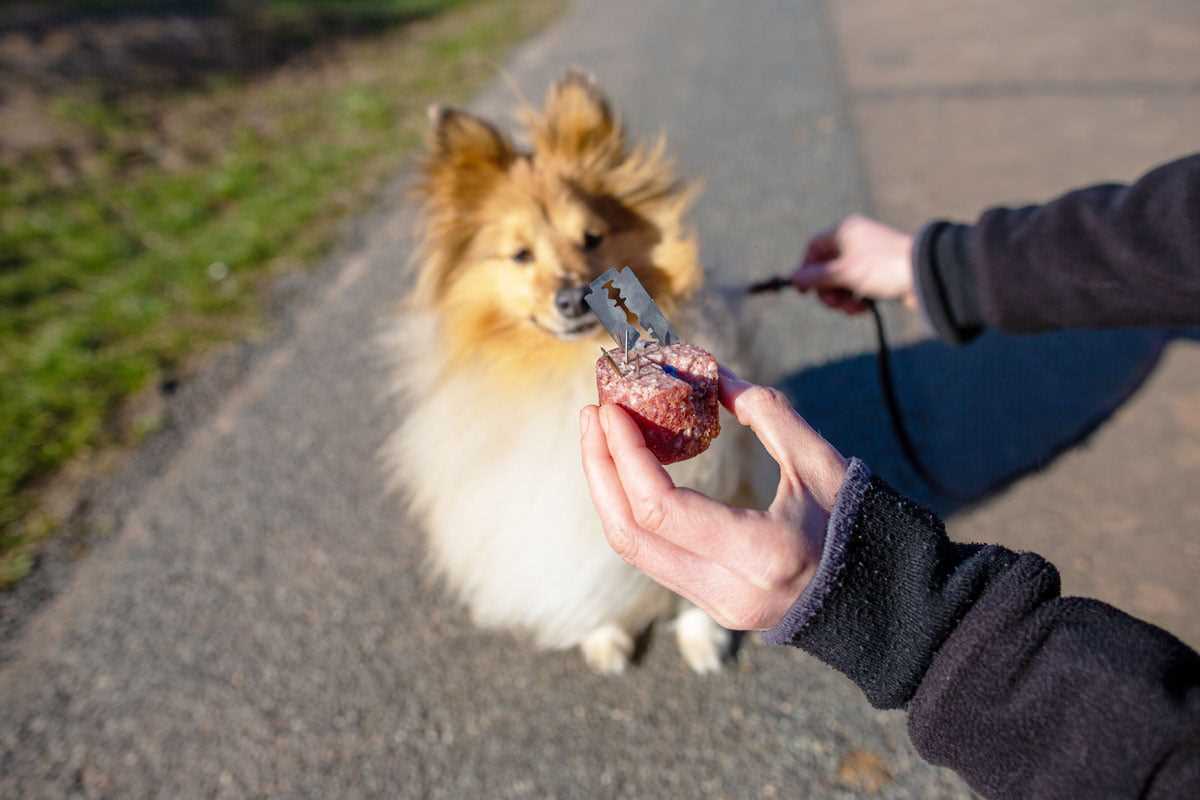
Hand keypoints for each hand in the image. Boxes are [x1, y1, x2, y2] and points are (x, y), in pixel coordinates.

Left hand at [578, 369, 847, 630]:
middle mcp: (727, 590)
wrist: (883, 604)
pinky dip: (631, 509)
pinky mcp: (708, 606)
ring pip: (632, 550)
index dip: (624, 455)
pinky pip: (651, 556)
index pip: (660, 508)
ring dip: (608, 490)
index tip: (610, 408)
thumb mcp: (820, 462)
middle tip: (594, 414)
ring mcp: (714, 606)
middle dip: (601, 469)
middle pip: (630, 534)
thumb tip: (712, 371)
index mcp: (759, 554)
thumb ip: (766, 413)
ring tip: (602, 435)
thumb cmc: (859, 527)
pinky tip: (629, 469)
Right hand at [792, 214, 915, 313]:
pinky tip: (863, 308)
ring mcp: (868, 257)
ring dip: (841, 298)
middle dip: (827, 289)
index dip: (806, 269)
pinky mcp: (880, 273)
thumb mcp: (844, 273)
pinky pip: (857, 287)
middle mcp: (855, 240)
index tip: (804, 291)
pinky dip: (856, 299)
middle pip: (826, 267)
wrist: (925, 275)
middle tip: (833, 303)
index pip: (814, 248)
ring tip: (852, 308)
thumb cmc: (882, 267)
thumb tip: (793, 278)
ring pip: (842, 281)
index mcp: (845, 231)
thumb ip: (816, 276)